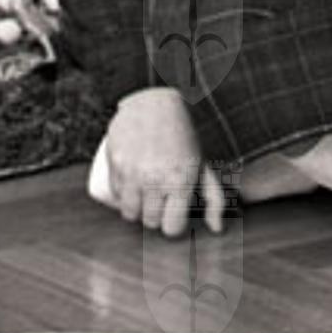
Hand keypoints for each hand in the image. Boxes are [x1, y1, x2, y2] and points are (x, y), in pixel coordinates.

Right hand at [106, 88, 228, 237]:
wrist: (155, 103)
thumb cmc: (183, 137)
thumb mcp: (203, 165)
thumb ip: (215, 198)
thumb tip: (217, 229)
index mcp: (180, 182)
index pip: (171, 228)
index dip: (173, 223)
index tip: (174, 213)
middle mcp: (155, 179)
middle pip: (150, 222)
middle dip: (156, 215)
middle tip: (160, 199)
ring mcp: (132, 171)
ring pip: (130, 213)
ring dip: (137, 209)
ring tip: (144, 196)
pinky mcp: (114, 162)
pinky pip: (116, 193)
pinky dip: (123, 193)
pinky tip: (131, 183)